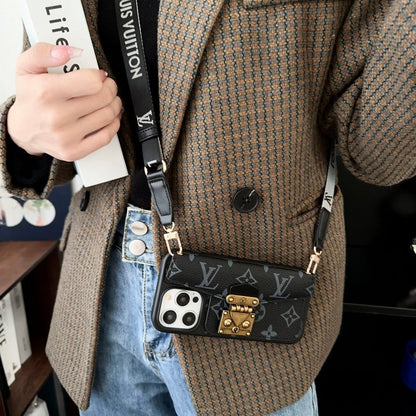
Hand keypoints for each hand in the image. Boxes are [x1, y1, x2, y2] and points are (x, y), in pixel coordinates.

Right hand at [7, 43, 122, 160]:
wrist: (23, 130)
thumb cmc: (30, 98)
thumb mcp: (27, 67)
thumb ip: (43, 52)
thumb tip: (68, 51)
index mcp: (46, 92)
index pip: (91, 82)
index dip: (99, 76)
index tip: (98, 76)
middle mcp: (56, 116)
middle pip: (103, 98)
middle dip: (111, 88)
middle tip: (108, 86)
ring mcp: (66, 136)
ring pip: (108, 116)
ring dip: (115, 105)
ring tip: (110, 99)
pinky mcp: (74, 151)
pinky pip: (105, 137)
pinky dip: (113, 124)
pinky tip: (110, 117)